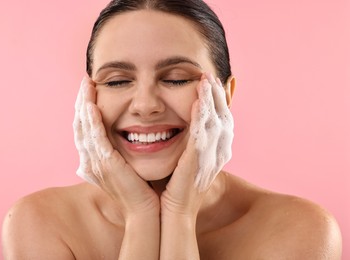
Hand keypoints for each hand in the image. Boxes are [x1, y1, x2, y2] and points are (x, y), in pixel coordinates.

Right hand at [73, 76, 158, 216]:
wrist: (144, 211)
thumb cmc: (139, 190)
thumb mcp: (125, 168)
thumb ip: (119, 153)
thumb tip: (119, 140)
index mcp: (95, 160)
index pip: (85, 128)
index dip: (85, 108)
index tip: (90, 90)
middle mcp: (90, 160)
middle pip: (80, 125)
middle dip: (81, 102)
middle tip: (86, 81)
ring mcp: (96, 163)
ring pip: (84, 128)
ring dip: (84, 105)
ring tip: (87, 86)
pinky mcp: (106, 165)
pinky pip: (96, 139)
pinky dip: (92, 122)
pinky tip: (92, 106)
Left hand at [161, 72, 233, 215]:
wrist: (176, 213)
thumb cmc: (177, 188)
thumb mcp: (187, 162)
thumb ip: (189, 144)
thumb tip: (184, 129)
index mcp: (216, 152)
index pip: (221, 120)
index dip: (217, 101)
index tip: (210, 83)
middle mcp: (218, 153)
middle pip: (223, 117)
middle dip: (217, 95)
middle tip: (210, 75)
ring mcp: (209, 157)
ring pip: (215, 122)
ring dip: (210, 100)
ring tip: (205, 81)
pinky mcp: (197, 162)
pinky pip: (202, 135)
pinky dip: (201, 117)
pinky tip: (197, 102)